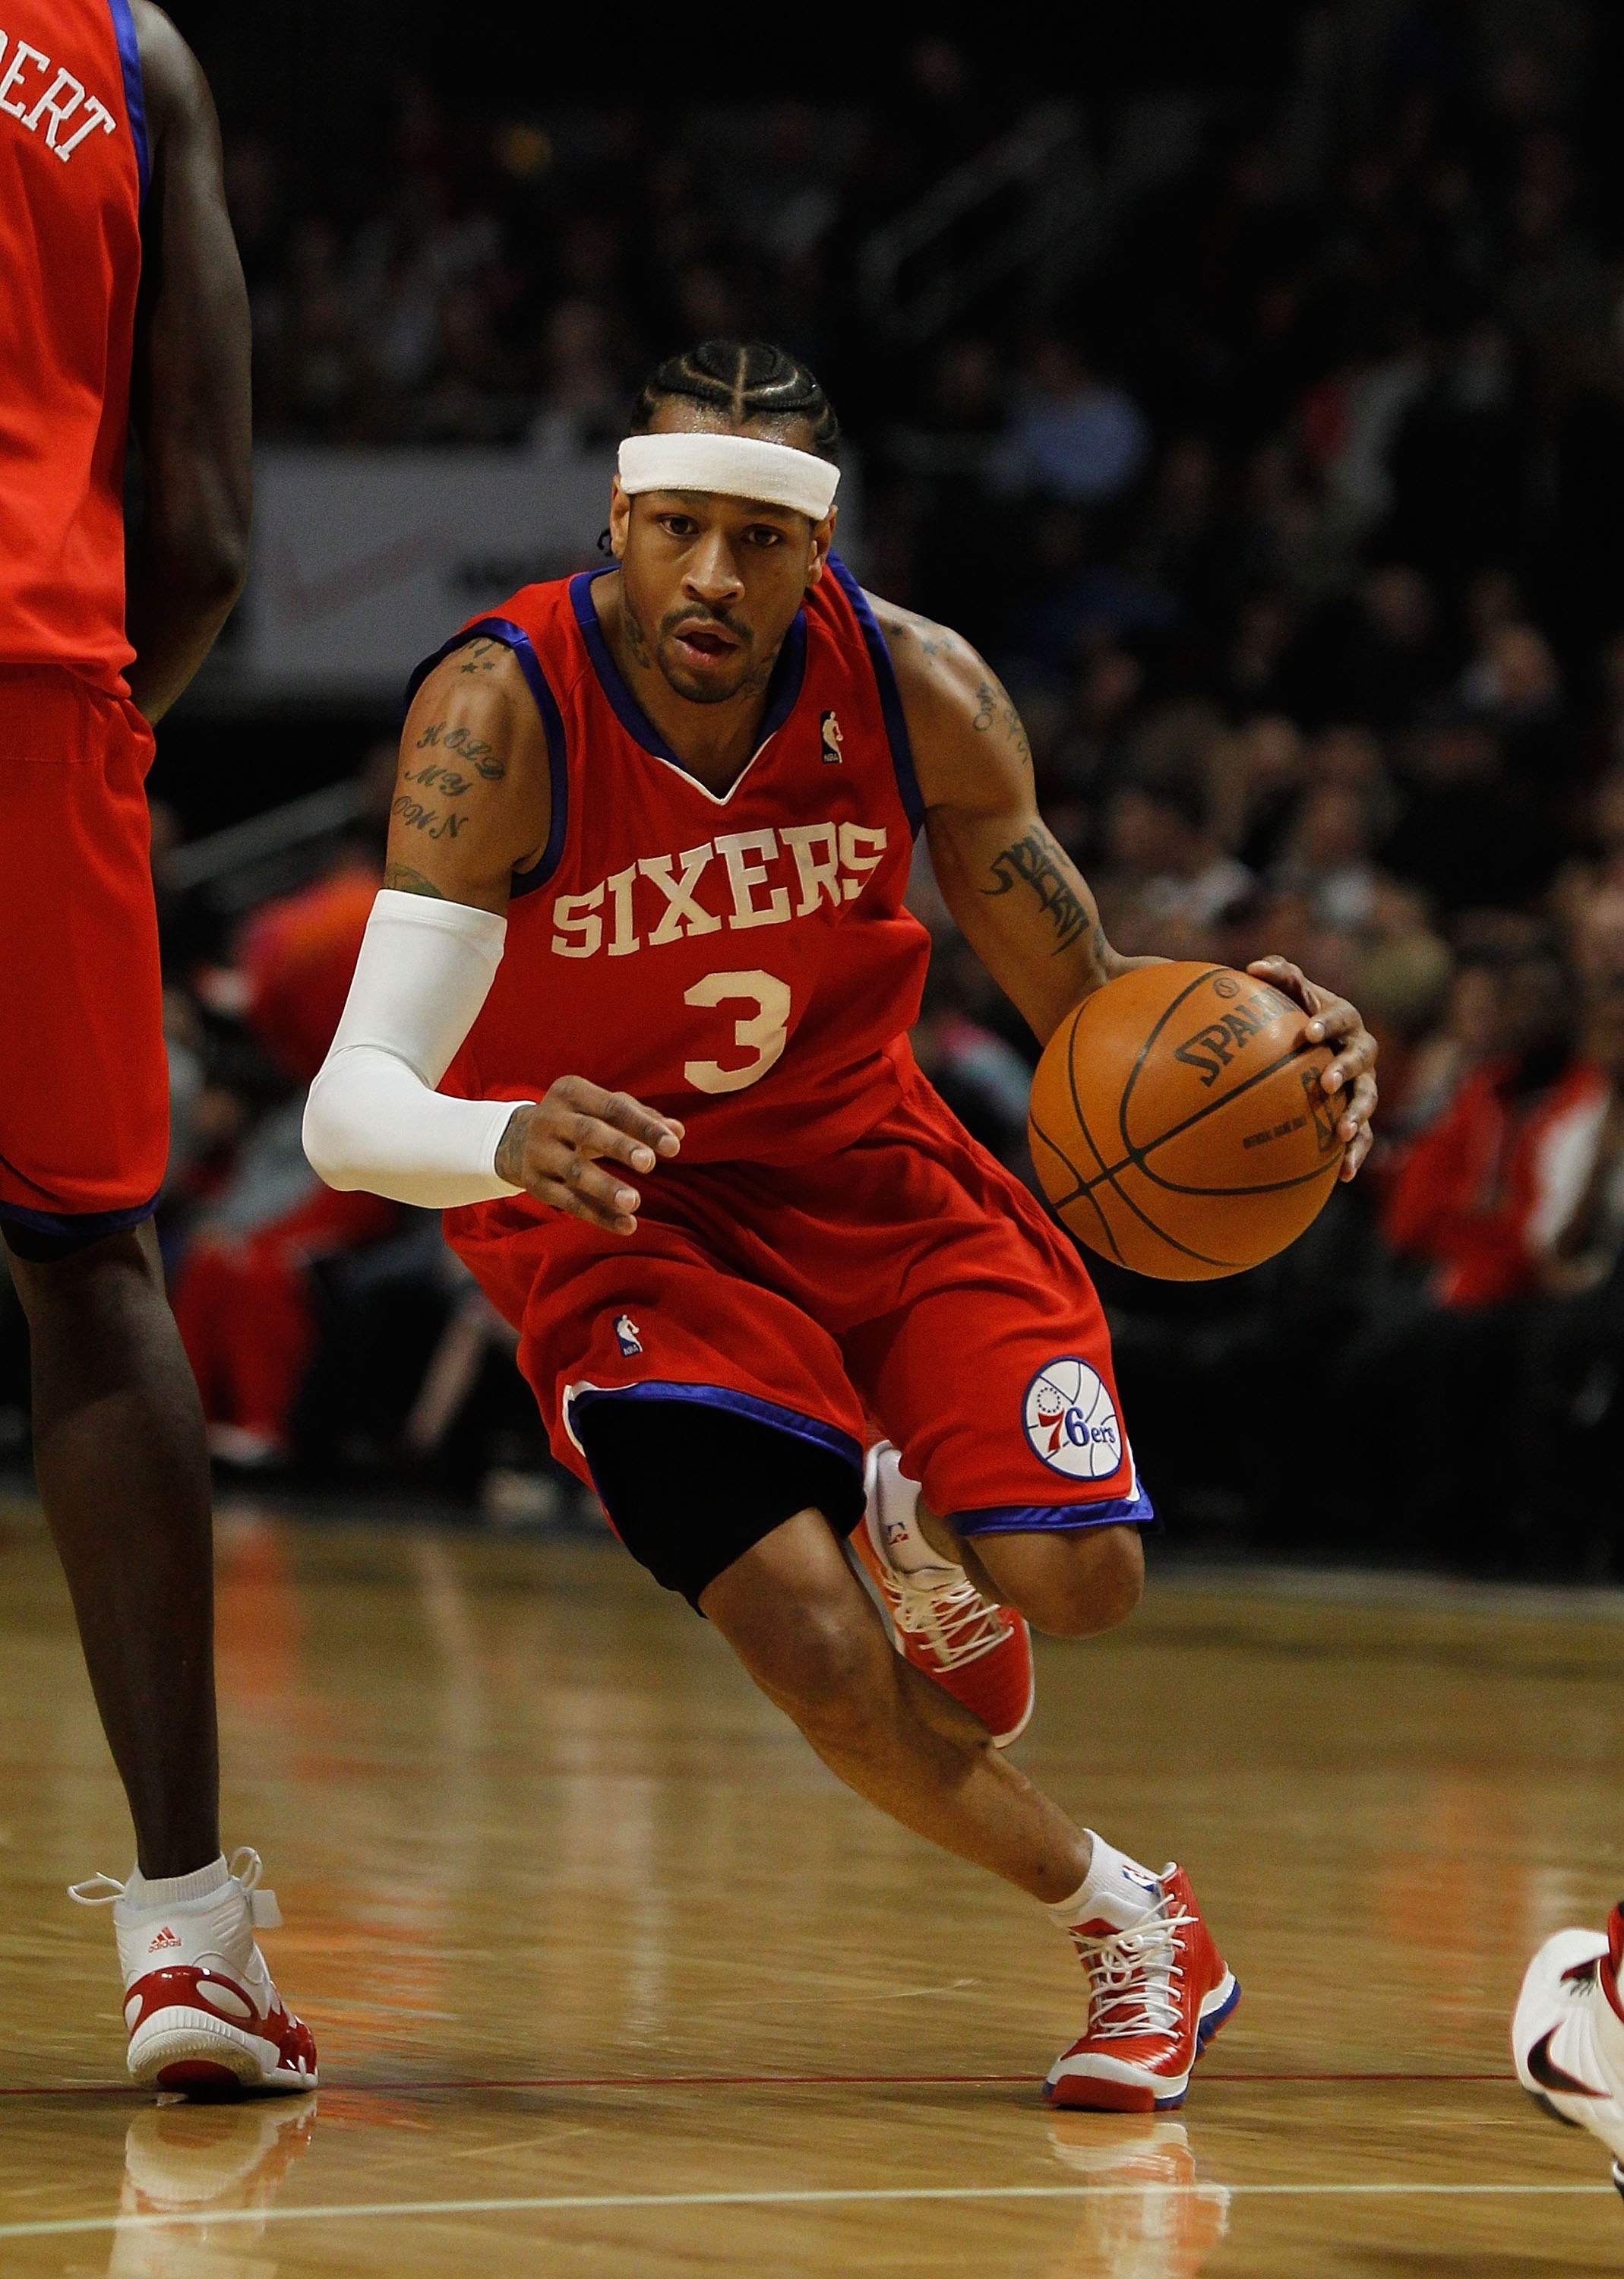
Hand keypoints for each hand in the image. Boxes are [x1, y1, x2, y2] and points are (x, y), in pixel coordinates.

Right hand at [495, 1078, 682, 1234]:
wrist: (517, 1140)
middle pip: (588, 1132)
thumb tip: (678, 1131)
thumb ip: (641, 1117)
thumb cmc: (577, 1119)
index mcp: (571, 1092)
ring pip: (574, 1171)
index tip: (673, 1145)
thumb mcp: (602, 1109)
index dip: (643, 1125)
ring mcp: (539, 1152)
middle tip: (649, 1164)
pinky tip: (626, 1225)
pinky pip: (568, 1202)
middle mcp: (550, 1119)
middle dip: (619, 1147)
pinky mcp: (535, 1184)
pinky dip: (598, 1215)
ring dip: (605, 1187)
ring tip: (635, 1202)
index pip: (612, 1107)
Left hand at [1248, 955, 1378, 1179]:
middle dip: (1345, 1070)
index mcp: (1345, 1020)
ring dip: (1356, 1115)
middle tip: (1327, 1082)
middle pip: (1361, 1059)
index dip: (1328, 1023)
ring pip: (1367, 1099)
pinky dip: (1355, 1154)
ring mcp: (1363, 1084)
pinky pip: (1363, 1137)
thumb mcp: (1289, 993)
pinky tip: (1343, 1174)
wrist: (1311, 1045)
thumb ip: (1278, 974)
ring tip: (1342, 1133)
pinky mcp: (1357, 1115)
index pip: (1341, 1018)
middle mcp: (1360, 1052)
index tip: (1310, 1032)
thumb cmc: (1296, 1014)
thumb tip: (1252, 967)